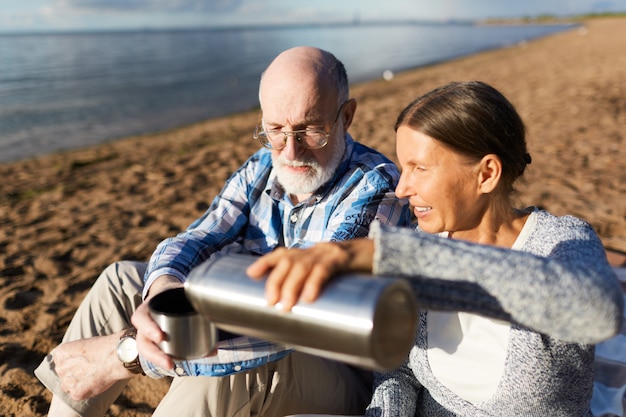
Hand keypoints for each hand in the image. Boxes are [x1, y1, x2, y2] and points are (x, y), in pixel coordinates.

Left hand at [52, 332, 132, 400]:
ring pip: (68, 386)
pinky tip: (96, 381)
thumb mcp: (84, 344)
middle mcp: (60, 367)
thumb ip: (75, 354)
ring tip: (94, 376)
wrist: (116, 356)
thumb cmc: (104, 347)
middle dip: (75, 373)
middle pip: (64, 374)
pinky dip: (86, 390)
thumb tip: (75, 362)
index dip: (74, 362)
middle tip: (91, 370)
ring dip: (78, 383)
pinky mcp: (76, 393)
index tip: (84, 362)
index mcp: (61, 353)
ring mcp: (67, 381)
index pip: (61, 361)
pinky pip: (78, 394)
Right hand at [131, 275, 183, 370]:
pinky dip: (169, 358)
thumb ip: (191, 294)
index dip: (148, 328)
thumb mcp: (178, 289)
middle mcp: (145, 324)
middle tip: (169, 362)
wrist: (169, 293)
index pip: (140, 319)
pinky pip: (159, 353)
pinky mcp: (157, 343)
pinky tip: (178, 364)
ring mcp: (148, 335)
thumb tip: (210, 304)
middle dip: (154, 354)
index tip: (161, 336)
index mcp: (147, 309)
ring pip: (148, 351)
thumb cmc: (172, 292)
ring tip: (172, 366)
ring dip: (159, 360)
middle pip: (142, 342)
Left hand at [246, 239, 374, 310]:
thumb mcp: (333, 277)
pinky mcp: (346, 258)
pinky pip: (326, 268)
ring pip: (304, 265)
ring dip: (291, 285)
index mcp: (311, 254)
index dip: (266, 262)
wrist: (385, 255)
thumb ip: (319, 289)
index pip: (283, 253)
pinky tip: (309, 296)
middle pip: (289, 261)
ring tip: (286, 306)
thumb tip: (304, 319)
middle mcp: (317, 250)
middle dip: (276, 280)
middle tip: (271, 302)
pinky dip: (315, 282)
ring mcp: (331, 252)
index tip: (251, 274)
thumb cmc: (356, 274)